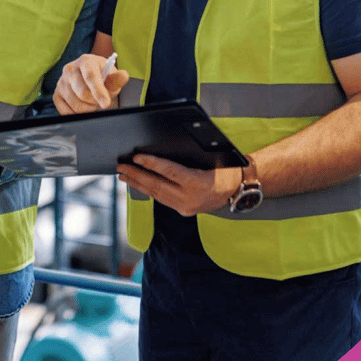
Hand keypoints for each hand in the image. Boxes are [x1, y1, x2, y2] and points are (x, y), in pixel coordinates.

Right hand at [55, 53, 129, 114]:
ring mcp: (61, 82)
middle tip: (101, 102)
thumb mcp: (112, 76)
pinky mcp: (56, 95)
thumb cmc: (103, 77)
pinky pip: (65, 111)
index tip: (106, 104)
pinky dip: (77, 114)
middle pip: (82, 93)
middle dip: (95, 102)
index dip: (98, 91)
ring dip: (88, 109)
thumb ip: (117, 78)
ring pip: (75, 104)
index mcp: (85, 61)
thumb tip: (123, 76)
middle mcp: (70, 69)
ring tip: (93, 103)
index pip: (90, 77)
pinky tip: (83, 108)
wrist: (90, 79)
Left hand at [116, 154, 243, 215]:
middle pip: (157, 185)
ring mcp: (186, 207)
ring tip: (124, 176)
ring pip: (157, 195)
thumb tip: (161, 149)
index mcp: (198, 183)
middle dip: (136, 175)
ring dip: (138, 184)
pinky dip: (149, 191)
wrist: (239, 189)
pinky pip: (163, 200)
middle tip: (121, 166)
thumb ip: (189, 156)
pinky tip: (139, 184)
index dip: (151, 164)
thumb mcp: (212, 158)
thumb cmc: (227, 169)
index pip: (169, 171)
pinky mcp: (184, 211)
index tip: (135, 158)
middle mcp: (190, 198)